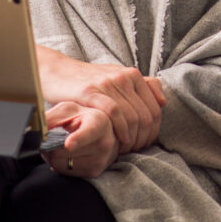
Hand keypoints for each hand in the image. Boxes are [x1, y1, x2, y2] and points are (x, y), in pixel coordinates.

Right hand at [36, 45, 166, 153]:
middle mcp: (124, 77)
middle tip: (135, 150)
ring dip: (133, 138)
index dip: (153, 131)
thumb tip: (163, 102)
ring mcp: (108, 84)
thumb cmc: (88, 80)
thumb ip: (140, 88)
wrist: (57, 71)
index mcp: (133, 75)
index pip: (155, 108)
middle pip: (146, 116)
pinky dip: (120, 130)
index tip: (145, 143)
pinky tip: (119, 140)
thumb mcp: (117, 79)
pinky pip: (114, 113)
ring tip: (126, 149)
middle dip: (144, 138)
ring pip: (133, 116)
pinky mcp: (91, 92)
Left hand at [44, 101, 118, 177]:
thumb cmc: (83, 118)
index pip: (89, 132)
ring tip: (63, 147)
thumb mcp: (67, 111)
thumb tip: (29, 126)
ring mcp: (101, 159)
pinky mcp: (95, 171)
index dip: (78, 139)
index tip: (68, 144)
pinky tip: (69, 156)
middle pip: (64, 152)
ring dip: (56, 158)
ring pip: (63, 165)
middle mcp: (104, 142)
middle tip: (56, 140)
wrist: (104, 131)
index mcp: (99, 122)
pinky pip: (67, 173)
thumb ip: (49, 117)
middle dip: (53, 148)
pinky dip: (62, 166)